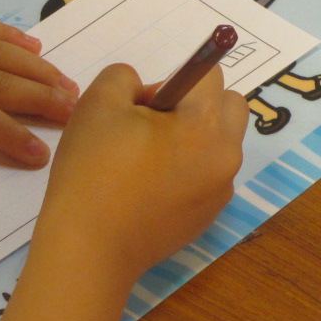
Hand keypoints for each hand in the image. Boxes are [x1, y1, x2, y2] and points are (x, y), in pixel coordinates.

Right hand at [38, 62, 248, 287]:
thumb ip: (124, 78)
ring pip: (220, 144)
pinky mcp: (208, 217)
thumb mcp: (97, 104)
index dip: (171, 78)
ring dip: (194, 139)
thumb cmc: (92, 170)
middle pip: (231, 107)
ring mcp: (221, 191)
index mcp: (206, 124)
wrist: (89, 247)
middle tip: (151, 126)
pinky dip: (187, 172)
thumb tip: (147, 95)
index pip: (210, 74)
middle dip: (197, 105)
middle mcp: (226, 156)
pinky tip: (147, 190)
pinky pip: (208, 176)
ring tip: (146, 161)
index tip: (140, 106)